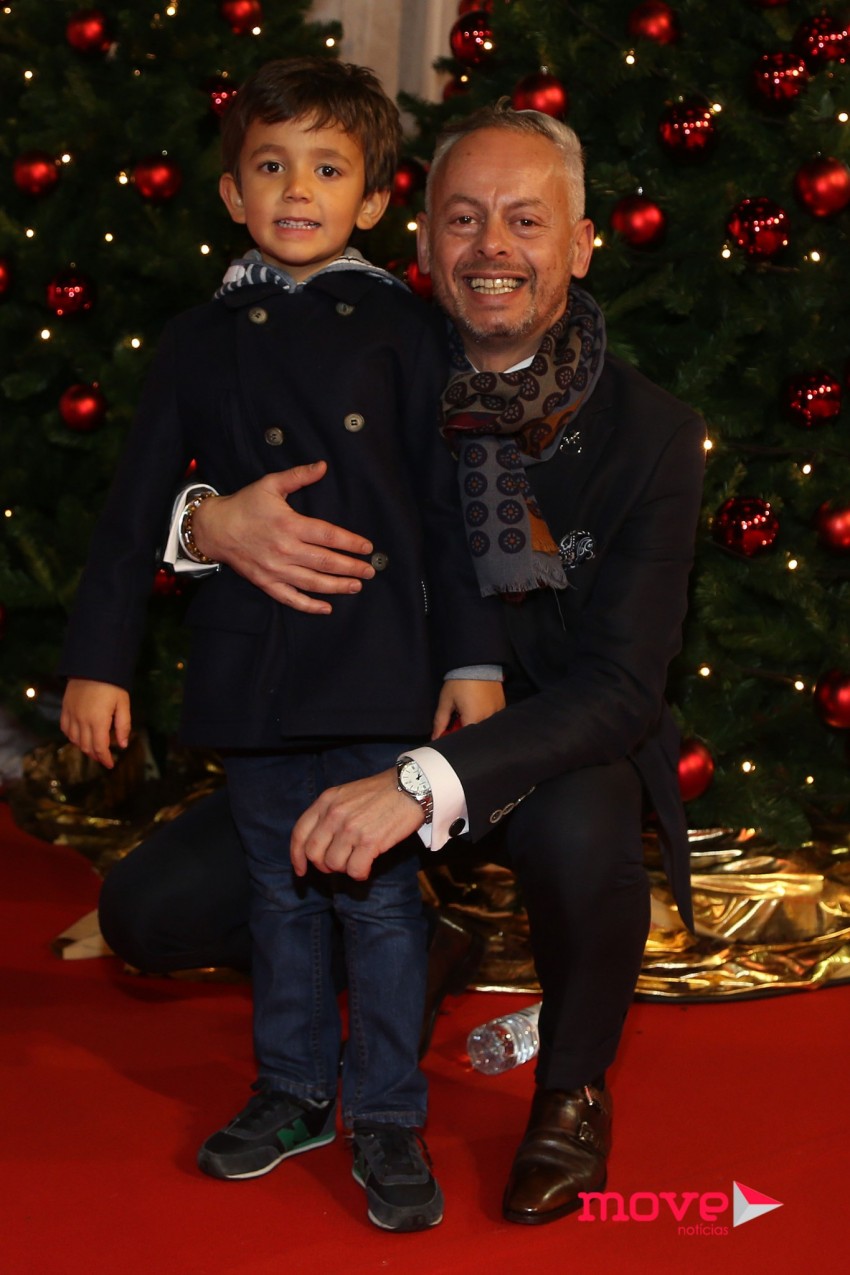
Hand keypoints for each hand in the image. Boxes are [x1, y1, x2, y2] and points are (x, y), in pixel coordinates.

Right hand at [60, 678, 130, 768]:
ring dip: (84, 747)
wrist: (92, 666)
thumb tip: (123, 745)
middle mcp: (82, 721)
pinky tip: (79, 737)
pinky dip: (72, 737)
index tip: (111, 764)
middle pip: (87, 747)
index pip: (100, 748)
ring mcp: (71, 715)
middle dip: (96, 755)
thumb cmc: (112, 685)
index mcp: (98, 721)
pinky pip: (65, 729)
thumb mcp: (123, 704)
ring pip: (75, 740)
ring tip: (94, 749)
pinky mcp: (65, 708)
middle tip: (104, 758)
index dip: (105, 759)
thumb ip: (123, 726)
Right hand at [192, 462, 375, 614]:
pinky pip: (290, 598)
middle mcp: (285, 549)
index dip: (351, 543)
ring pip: (313, 582)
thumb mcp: (270, 484)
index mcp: (289, 525)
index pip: (328, 536)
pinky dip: (309, 605)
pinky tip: (326, 607)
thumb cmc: (245, 504)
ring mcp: (275, 569)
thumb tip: (323, 466)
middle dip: (351, 567)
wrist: (214, 528)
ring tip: (356, 586)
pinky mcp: (266, 582)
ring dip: (337, 586)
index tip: (367, 548)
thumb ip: (298, 476)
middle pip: (326, 562)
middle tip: (370, 571)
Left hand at [290, 769, 422, 880]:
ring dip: (346, 868)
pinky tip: (367, 866)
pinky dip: (360, 873)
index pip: (300, 834)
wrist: (412, 786)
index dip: (297, 856)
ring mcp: (351, 828)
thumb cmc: (381, 792)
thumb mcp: (346, 794)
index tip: (301, 870)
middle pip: (314, 853)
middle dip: (323, 865)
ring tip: (358, 859)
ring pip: (334, 864)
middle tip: (338, 864)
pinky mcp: (370, 841)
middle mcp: (334, 814)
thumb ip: (330, 813)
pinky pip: (355, 870)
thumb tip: (321, 842)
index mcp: (326, 801)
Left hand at [432, 678, 505, 737]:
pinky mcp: (502, 706)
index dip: (454, 737)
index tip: (448, 731)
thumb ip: (440, 722)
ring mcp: (497, 713)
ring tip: (468, 709)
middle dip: (464, 730)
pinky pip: (493, 719)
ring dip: (475, 724)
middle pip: (474, 734)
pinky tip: (478, 707)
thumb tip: (436, 738)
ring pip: (484, 727)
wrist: (477, 663)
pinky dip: (485, 718)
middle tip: (457, 718)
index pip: (463, 738)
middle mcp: (488, 719)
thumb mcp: (446, 701)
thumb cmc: (459, 682)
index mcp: (473, 719)